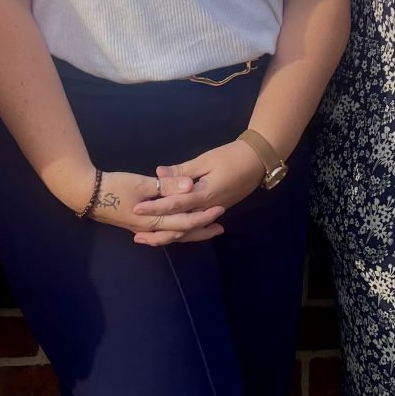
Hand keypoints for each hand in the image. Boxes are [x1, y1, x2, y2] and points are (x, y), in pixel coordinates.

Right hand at [72, 167, 225, 246]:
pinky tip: (177, 227)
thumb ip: (167, 186)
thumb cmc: (114, 187)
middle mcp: (150, 229)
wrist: (86, 194)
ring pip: (171, 234)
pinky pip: (162, 231)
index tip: (220, 209)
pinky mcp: (137, 224)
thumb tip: (190, 186)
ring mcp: (142, 228)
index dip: (203, 216)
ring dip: (189, 231)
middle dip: (201, 230)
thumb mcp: (142, 183)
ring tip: (204, 228)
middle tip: (220, 227)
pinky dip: (174, 230)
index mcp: (153, 220)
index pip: (184, 221)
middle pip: (181, 233)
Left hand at [131, 139, 265, 246]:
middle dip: (158, 231)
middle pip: (180, 225)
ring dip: (170, 235)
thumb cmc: (231, 157)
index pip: (174, 204)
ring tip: (150, 238)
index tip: (136, 209)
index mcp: (204, 195)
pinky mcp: (216, 209)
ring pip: (188, 229)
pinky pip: (196, 225)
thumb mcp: (205, 160)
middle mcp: (207, 208)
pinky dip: (183, 230)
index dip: (155, 207)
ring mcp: (213, 211)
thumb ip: (182, 171)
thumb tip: (158, 173)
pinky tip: (172, 231)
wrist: (258, 161)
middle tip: (137, 237)